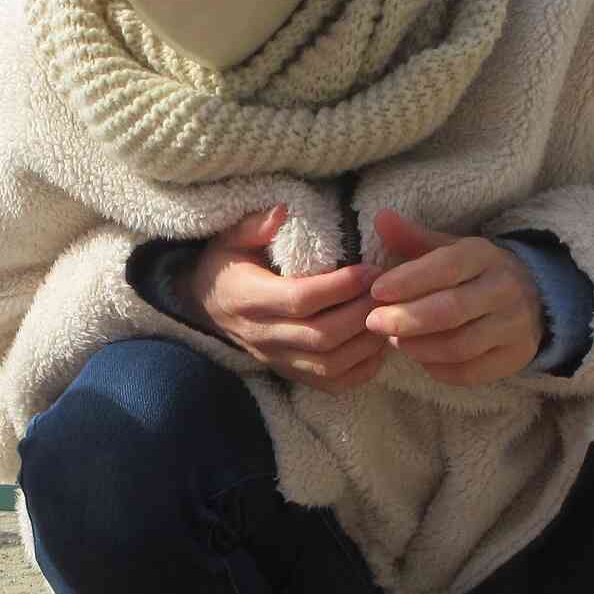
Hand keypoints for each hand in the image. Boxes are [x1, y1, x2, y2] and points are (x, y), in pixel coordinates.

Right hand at [189, 204, 385, 393]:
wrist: (205, 307)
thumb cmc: (226, 265)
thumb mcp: (230, 236)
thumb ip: (255, 224)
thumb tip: (285, 210)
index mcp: (247, 298)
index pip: (299, 299)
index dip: (339, 287)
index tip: (369, 269)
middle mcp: (262, 336)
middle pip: (321, 336)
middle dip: (361, 314)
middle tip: (387, 291)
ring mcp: (276, 360)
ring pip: (329, 364)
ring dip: (366, 343)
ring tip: (388, 315)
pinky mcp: (290, 374)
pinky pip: (330, 383)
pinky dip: (361, 369)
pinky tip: (376, 344)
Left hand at [364, 209, 542, 386]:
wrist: (533, 296)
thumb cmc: (473, 272)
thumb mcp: (448, 249)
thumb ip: (413, 238)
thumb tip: (381, 218)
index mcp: (484, 257)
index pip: (447, 267)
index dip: (409, 280)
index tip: (376, 290)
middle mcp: (504, 290)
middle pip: (451, 310)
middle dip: (406, 319)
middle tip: (372, 322)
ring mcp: (514, 326)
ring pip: (459, 346)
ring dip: (418, 347)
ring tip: (393, 340)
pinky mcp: (515, 356)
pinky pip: (469, 372)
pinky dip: (438, 368)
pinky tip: (421, 357)